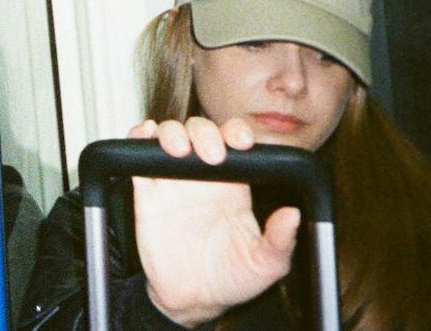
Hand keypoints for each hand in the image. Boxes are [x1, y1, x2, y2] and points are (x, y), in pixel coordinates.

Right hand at [130, 117, 299, 326]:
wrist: (191, 300)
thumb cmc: (231, 280)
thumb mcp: (265, 266)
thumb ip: (281, 242)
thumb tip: (293, 215)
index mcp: (234, 186)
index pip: (235, 143)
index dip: (237, 133)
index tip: (243, 143)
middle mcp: (203, 177)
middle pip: (201, 131)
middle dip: (206, 132)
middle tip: (213, 155)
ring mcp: (173, 180)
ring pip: (170, 135)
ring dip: (172, 132)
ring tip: (179, 149)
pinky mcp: (146, 190)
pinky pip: (137, 154)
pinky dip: (138, 137)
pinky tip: (145, 136)